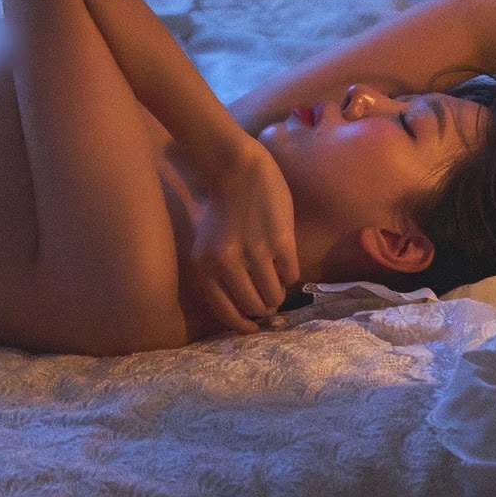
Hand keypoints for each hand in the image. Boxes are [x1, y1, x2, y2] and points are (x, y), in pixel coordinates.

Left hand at [189, 143, 299, 334]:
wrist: (237, 169)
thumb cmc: (222, 209)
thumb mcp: (207, 246)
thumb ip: (218, 277)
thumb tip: (245, 313)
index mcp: (204, 267)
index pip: (226, 313)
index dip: (243, 325)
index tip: (254, 327)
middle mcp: (226, 264)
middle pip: (254, 307)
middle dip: (264, 307)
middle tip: (269, 299)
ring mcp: (255, 252)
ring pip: (274, 296)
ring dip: (278, 293)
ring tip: (276, 280)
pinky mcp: (281, 241)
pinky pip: (291, 276)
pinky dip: (290, 274)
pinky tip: (284, 260)